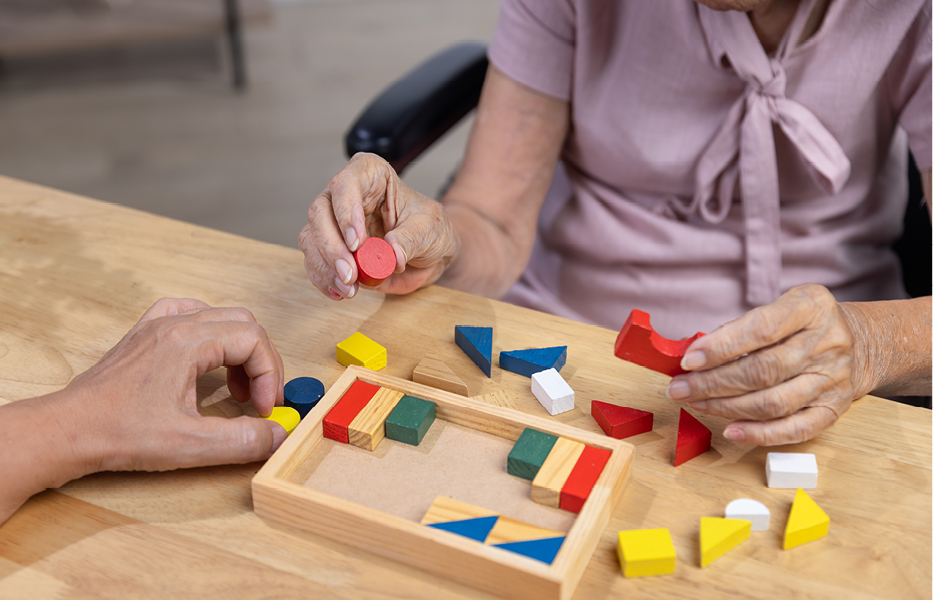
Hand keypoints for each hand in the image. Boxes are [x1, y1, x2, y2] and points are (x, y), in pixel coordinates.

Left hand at [61, 298, 286, 472]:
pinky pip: (189, 314)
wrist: (68, 430)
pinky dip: (210, 334)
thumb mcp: (189, 444)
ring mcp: (157, 326)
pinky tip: (208, 360)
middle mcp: (174, 324)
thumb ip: (242, 440)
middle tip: (259, 399)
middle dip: (261, 362)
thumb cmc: (117, 432)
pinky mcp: (145, 335)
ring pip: (219, 317)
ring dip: (238, 350)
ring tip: (237, 389)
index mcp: (187, 342)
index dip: (269, 375)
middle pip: (243, 324)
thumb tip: (277, 435)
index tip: (263, 409)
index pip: (253, 339)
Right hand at [298, 153, 459, 299]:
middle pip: (320, 212)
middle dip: (332, 246)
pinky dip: (323, 279)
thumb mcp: (430, 230)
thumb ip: (410, 239)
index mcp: (371, 175)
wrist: (429, 255)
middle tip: (350, 273)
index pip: (347, 183)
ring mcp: (334, 222)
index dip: (346, 211)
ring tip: (350, 288)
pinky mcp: (330, 249)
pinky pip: (313, 262)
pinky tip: (340, 292)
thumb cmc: (430, 230)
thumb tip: (390, 253)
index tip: (357, 242)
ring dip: (326, 266)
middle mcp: (345, 195)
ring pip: (310, 238)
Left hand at [664, 284, 868, 445]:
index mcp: (811, 307)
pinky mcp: (834, 409)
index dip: (721, 347)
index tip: (688, 360)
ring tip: (696, 403)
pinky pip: (794, 429)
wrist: (862, 342)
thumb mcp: (781, 306)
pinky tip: (730, 430)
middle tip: (680, 388)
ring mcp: (833, 379)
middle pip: (763, 370)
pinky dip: (759, 434)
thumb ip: (741, 327)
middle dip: (713, 382)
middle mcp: (827, 343)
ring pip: (773, 402)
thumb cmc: (804, 324)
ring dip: (726, 407)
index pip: (761, 329)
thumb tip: (696, 354)